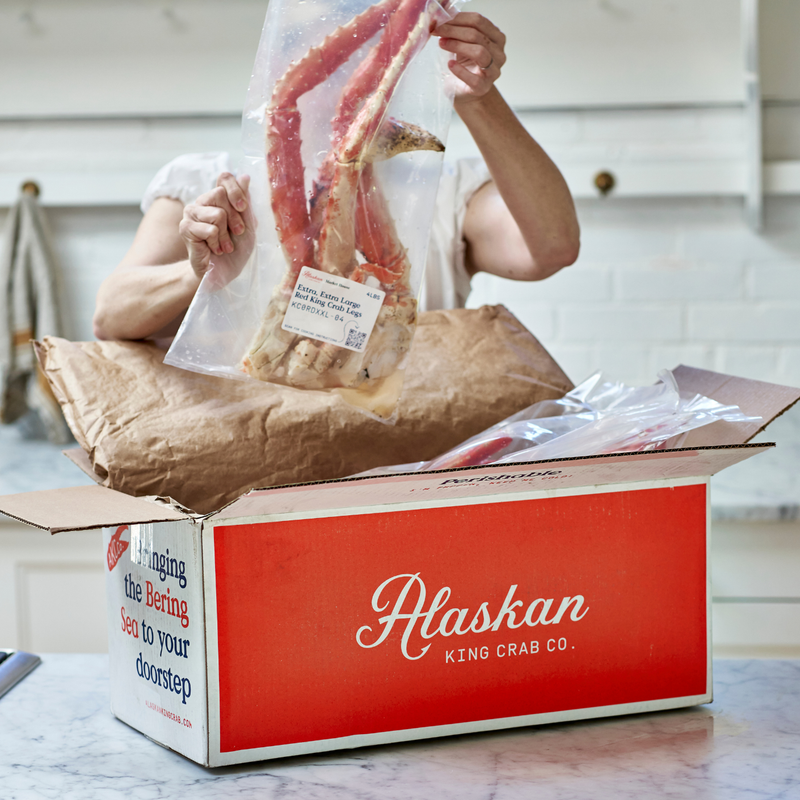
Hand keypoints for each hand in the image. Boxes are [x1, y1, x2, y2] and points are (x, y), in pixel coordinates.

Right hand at [178, 172, 254, 288]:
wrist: (221, 273)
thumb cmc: (235, 249)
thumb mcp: (248, 226)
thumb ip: (245, 203)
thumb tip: (245, 176)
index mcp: (218, 198)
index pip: (224, 178)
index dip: (236, 190)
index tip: (243, 208)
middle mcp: (202, 201)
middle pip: (220, 194)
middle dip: (234, 218)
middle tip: (236, 233)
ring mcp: (191, 213)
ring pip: (216, 214)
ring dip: (225, 235)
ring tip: (224, 245)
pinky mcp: (185, 228)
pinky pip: (210, 230)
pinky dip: (217, 243)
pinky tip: (214, 249)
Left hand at [432, 12, 506, 105]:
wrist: (463, 90)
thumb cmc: (464, 64)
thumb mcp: (462, 42)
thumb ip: (458, 27)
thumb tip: (443, 11)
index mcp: (496, 38)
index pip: (479, 21)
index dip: (459, 18)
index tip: (441, 19)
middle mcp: (499, 54)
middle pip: (477, 35)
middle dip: (454, 31)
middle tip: (438, 30)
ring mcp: (493, 72)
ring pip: (479, 52)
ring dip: (457, 45)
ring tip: (442, 44)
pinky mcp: (483, 88)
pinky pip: (473, 78)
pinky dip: (460, 70)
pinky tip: (450, 64)